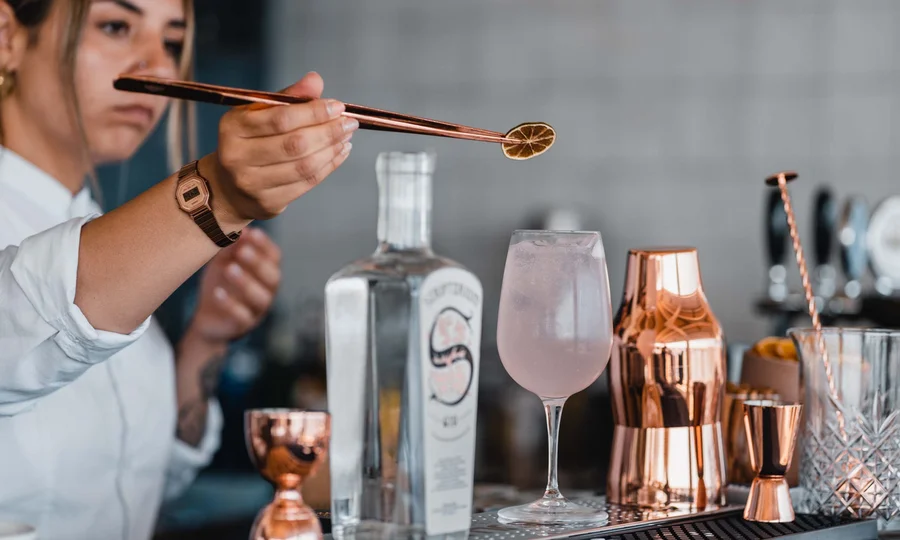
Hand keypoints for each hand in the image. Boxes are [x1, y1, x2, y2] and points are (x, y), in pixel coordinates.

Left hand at [187, 227, 281, 344]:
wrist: (208, 317)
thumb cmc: (220, 284)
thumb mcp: (223, 262)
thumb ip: (231, 248)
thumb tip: (237, 230)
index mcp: (266, 273)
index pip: (274, 257)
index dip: (265, 246)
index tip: (252, 233)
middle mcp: (267, 291)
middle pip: (272, 277)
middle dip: (258, 263)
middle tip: (242, 251)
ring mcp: (257, 310)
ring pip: (260, 298)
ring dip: (246, 282)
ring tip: (230, 269)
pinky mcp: (243, 325)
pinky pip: (241, 317)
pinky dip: (230, 305)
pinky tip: (218, 293)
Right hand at [204, 72, 357, 229]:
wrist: (227, 188)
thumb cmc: (248, 143)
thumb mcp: (258, 113)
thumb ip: (288, 97)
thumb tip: (315, 80)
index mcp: (233, 127)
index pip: (280, 119)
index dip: (313, 112)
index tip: (337, 107)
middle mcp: (238, 156)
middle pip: (295, 144)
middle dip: (329, 131)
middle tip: (349, 123)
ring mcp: (252, 183)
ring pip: (304, 166)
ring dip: (332, 149)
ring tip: (346, 137)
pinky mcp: (268, 202)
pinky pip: (307, 183)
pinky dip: (329, 166)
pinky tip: (340, 153)